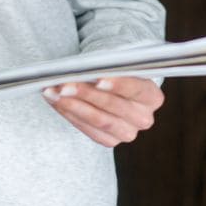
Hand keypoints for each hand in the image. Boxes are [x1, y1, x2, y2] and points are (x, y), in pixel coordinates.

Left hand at [42, 76, 164, 146]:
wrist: (113, 86)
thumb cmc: (114, 70)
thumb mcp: (115, 64)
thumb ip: (106, 67)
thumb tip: (81, 69)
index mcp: (152, 97)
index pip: (136, 89)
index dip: (118, 84)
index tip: (98, 78)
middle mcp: (144, 119)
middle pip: (113, 106)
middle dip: (86, 94)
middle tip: (64, 84)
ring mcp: (127, 133)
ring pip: (98, 120)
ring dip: (72, 105)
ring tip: (53, 92)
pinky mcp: (110, 141)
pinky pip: (87, 129)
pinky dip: (69, 113)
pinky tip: (55, 102)